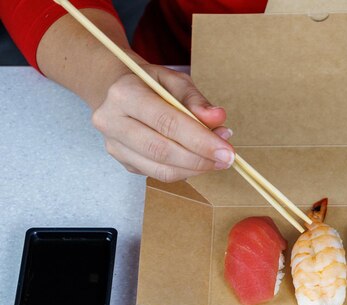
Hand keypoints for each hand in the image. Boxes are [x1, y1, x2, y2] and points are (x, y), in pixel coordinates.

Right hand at [91, 64, 233, 181]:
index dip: (200, 140)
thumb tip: (218, 118)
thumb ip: (197, 100)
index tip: (227, 150)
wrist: (118, 92)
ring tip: (217, 160)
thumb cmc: (151, 84)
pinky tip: (200, 161)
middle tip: (227, 159)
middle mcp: (112, 121)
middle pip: (162, 150)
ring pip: (160, 170)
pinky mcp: (123, 162)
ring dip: (195, 169)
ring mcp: (114, 146)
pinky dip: (184, 171)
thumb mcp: (176, 80)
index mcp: (124, 94)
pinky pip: (158, 174)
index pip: (167, 123)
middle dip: (200, 159)